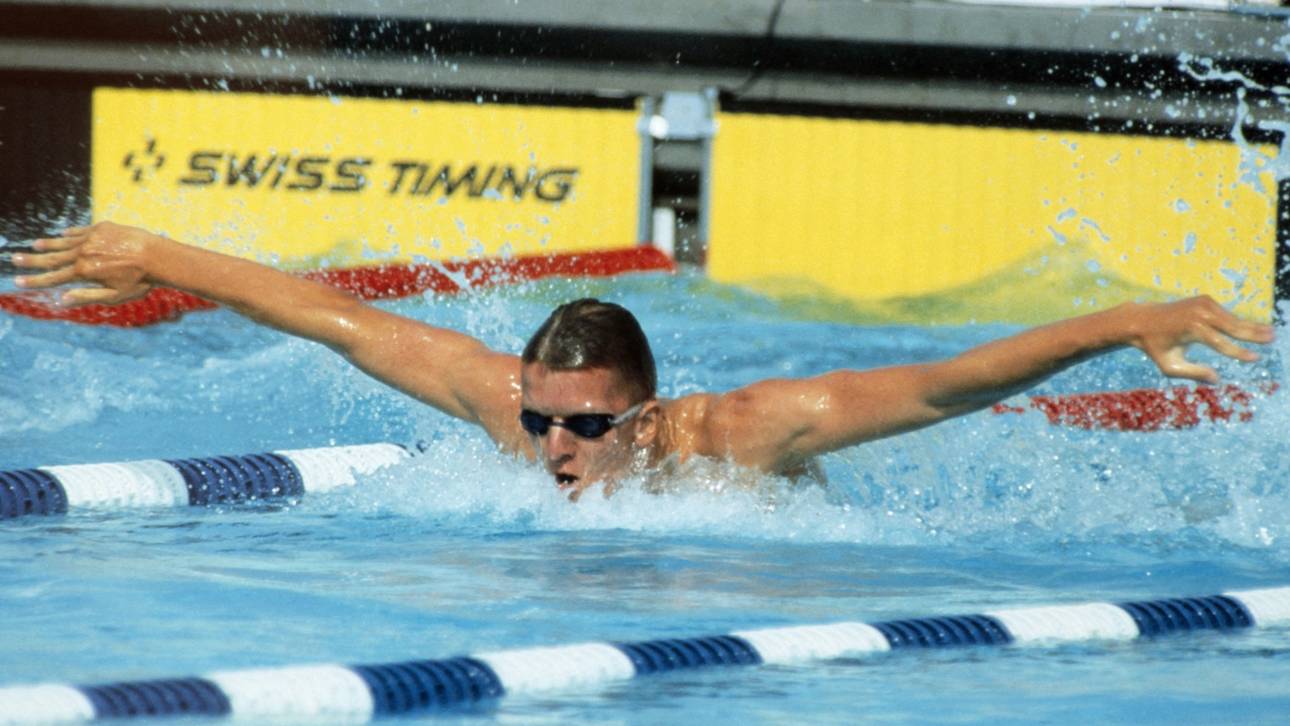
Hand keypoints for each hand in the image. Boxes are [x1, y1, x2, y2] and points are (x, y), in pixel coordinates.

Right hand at [13, 222, 160, 305]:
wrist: (159, 256)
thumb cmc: (139, 281)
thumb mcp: (113, 296)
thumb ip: (85, 297)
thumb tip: (61, 300)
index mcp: (84, 271)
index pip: (53, 278)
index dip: (35, 281)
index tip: (18, 281)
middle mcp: (84, 252)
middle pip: (53, 258)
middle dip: (33, 260)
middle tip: (15, 259)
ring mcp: (92, 238)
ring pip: (65, 242)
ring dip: (48, 245)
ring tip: (33, 245)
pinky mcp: (103, 228)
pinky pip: (81, 231)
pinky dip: (70, 234)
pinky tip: (62, 236)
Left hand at [1129, 296, 1274, 382]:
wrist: (1142, 320)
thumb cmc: (1155, 347)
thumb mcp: (1170, 366)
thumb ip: (1193, 373)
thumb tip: (1216, 379)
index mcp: (1192, 329)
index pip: (1221, 343)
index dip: (1239, 352)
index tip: (1255, 359)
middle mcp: (1199, 314)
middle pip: (1233, 327)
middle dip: (1253, 333)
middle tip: (1272, 338)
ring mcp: (1203, 304)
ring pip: (1232, 319)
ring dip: (1251, 327)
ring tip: (1270, 333)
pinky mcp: (1204, 300)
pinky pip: (1225, 315)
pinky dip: (1238, 322)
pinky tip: (1253, 329)